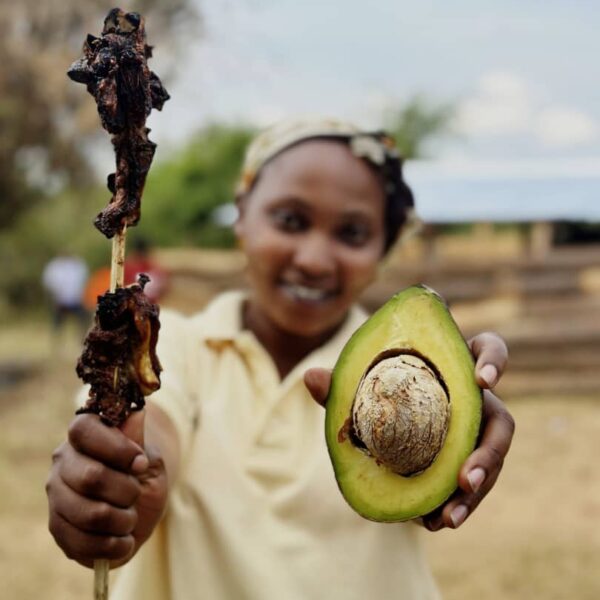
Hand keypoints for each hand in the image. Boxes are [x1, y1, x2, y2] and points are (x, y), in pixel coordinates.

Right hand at [46, 410, 167, 567]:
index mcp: (83, 435)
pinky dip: (113, 545)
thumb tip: (135, 413)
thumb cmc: (143, 474)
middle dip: (126, 490)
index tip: (141, 463)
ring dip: (122, 520)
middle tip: (136, 494)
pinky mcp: (58, 528)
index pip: (85, 430)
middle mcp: (63, 463)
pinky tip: (123, 540)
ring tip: (131, 518)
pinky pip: (83, 543)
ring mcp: (57, 497)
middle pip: (91, 477)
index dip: (117, 448)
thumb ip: (138, 440)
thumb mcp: (149, 456)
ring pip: (89, 514)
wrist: (139, 504)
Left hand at [304, 331, 514, 530]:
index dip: (493, 362)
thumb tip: (310, 376)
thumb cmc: (378, 388)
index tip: (481, 381)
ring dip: (475, 494)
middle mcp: (473, 400)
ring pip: (491, 463)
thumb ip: (341, 382)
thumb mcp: (360, 385)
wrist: (382, 416)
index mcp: (455, 367)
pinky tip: (431, 521)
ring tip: (448, 519)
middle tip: (467, 479)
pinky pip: (469, 485)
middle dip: (489, 453)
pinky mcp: (465, 463)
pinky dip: (454, 504)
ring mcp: (473, 434)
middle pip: (501, 423)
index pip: (488, 350)